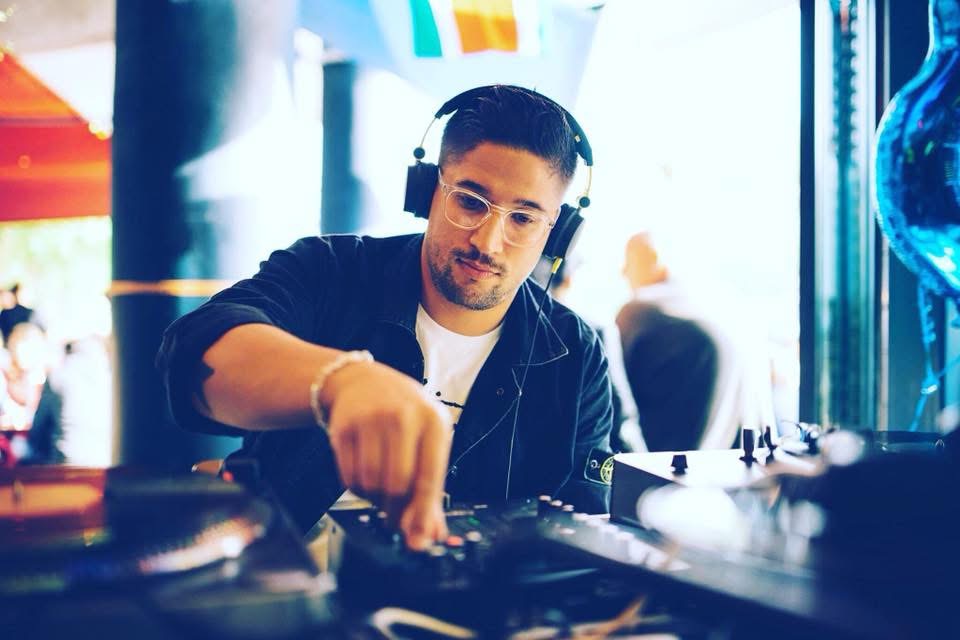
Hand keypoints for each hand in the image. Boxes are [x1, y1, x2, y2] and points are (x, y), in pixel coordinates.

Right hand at [321, 359, 451, 548]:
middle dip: (395, 509)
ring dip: (374, 499)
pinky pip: (349, 476)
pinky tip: (364, 478)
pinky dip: (357, 488)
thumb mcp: (426, 441)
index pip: (429, 477)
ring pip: (371, 483)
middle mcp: (403, 416)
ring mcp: (371, 419)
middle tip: (394, 517)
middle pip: (397, 485)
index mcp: (433, 421)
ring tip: (380, 490)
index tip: (418, 538)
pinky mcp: (343, 426)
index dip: (422, 514)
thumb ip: (431, 489)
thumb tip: (430, 533)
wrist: (362, 381)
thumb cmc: (403, 417)